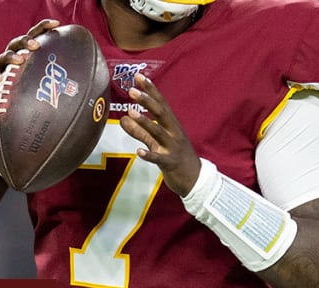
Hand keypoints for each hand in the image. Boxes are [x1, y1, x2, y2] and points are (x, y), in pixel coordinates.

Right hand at [0, 19, 60, 120]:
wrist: (1, 109)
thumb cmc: (24, 94)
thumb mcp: (38, 82)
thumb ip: (52, 76)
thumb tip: (80, 79)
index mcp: (23, 54)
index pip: (33, 36)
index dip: (43, 28)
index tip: (56, 24)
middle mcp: (11, 59)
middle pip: (16, 43)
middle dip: (26, 41)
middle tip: (36, 45)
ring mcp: (0, 70)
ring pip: (3, 57)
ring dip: (12, 56)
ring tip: (21, 59)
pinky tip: (1, 80)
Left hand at [118, 74, 200, 196]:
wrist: (195, 179)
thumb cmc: (175, 157)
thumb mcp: (157, 142)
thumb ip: (140, 131)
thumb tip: (124, 118)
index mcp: (171, 125)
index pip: (160, 103)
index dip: (150, 90)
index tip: (139, 76)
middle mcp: (173, 133)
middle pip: (161, 113)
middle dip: (147, 101)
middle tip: (132, 90)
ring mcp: (173, 147)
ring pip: (159, 133)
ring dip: (145, 122)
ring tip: (131, 113)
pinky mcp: (170, 163)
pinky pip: (159, 158)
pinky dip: (149, 155)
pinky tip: (138, 151)